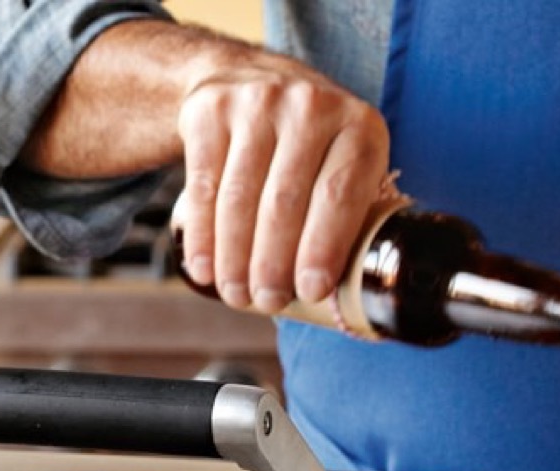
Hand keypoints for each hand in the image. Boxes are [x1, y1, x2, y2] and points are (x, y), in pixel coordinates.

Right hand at [172, 45, 390, 313]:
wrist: (246, 80)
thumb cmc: (303, 148)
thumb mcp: (337, 165)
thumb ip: (338, 214)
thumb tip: (321, 294)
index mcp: (357, 126)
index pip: (339, 194)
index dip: (323, 248)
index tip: (309, 291)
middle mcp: (310, 105)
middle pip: (284, 202)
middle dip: (271, 264)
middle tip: (265, 301)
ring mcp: (257, 103)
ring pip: (239, 199)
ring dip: (234, 259)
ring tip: (235, 293)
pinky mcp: (211, 112)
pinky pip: (203, 187)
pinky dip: (202, 236)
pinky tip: (204, 269)